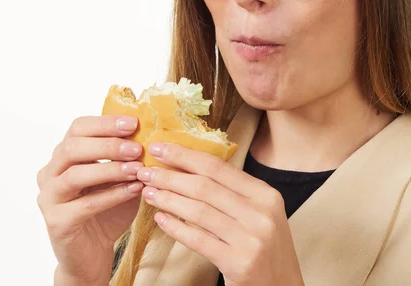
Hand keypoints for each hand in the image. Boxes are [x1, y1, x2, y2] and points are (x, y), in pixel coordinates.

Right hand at [37, 115, 145, 284]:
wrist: (92, 254)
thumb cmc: (106, 212)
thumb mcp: (119, 180)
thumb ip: (126, 159)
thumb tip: (149, 136)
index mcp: (62, 156)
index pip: (77, 128)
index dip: (105, 123)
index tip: (133, 123)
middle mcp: (49, 173)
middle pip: (72, 147)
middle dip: (107, 144)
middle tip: (137, 147)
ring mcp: (49, 197)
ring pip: (75, 174)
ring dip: (110, 169)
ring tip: (138, 169)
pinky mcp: (57, 222)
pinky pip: (85, 204)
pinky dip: (112, 195)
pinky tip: (134, 190)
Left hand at [136, 143, 303, 285]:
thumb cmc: (264, 248)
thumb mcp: (258, 213)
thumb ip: (232, 192)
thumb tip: (187, 166)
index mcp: (265, 194)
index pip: (217, 166)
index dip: (184, 155)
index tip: (158, 147)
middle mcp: (261, 213)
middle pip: (204, 186)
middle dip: (169, 176)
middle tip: (145, 171)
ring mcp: (252, 239)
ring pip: (198, 210)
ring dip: (168, 199)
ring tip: (148, 193)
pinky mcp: (239, 263)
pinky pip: (198, 240)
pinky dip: (176, 228)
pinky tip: (160, 219)